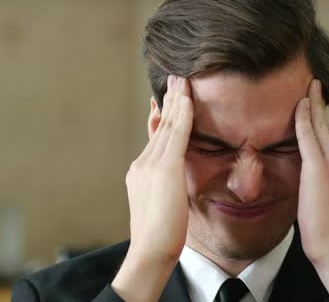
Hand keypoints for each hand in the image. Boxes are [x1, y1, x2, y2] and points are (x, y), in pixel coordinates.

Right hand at [112, 76, 192, 301]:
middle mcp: (142, 162)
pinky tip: (188, 98)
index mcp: (140, 171)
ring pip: (168, 125)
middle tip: (174, 79)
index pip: (154, 136)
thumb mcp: (158, 203)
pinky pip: (177, 134)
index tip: (165, 98)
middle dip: (168, 101)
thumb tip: (169, 178)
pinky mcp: (165, 168)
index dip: (161, 116)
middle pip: (159, 126)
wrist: (150, 249)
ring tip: (181, 79)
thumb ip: (162, 185)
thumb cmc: (159, 234)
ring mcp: (151, 164)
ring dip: (176, 100)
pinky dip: (183, 114)